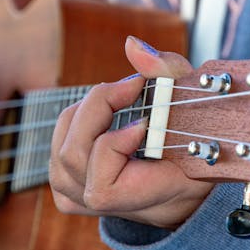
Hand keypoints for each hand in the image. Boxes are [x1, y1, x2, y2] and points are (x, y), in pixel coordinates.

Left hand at [49, 36, 213, 228]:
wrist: (175, 187)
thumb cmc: (189, 148)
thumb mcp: (193, 107)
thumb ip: (167, 73)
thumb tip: (131, 45)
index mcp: (134, 202)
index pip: (101, 187)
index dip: (114, 147)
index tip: (144, 120)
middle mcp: (98, 204)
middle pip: (73, 154)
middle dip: (99, 108)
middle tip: (131, 88)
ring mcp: (76, 196)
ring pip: (61, 145)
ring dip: (89, 111)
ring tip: (120, 100)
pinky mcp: (64, 185)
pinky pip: (57, 145)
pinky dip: (77, 121)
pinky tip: (103, 118)